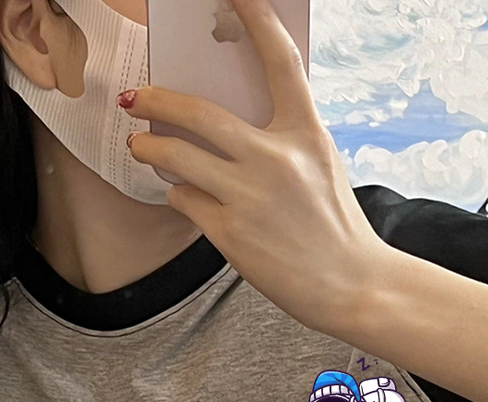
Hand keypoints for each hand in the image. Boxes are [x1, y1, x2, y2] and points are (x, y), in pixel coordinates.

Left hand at [120, 0, 390, 339]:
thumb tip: (227, 123)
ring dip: (149, 147)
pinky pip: (185, 199)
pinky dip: (179, 194)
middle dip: (156, 100)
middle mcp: (276, 158)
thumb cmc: (337, 230)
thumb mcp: (323, 169)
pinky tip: (183, 194)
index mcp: (307, 134)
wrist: (353, 287)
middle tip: (135, 98)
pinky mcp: (230, 233)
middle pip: (197, 112)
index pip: (279, 60)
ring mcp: (249, 195)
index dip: (256, 17)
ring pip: (176, 156)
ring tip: (141, 146)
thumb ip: (284, 139)